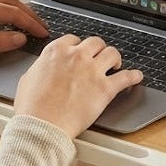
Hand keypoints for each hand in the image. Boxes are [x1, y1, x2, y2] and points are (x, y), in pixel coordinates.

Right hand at [13, 35, 142, 137]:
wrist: (42, 126)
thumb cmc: (32, 107)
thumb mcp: (28, 78)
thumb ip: (42, 67)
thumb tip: (46, 68)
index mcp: (56, 51)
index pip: (73, 40)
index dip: (78, 47)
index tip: (81, 53)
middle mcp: (76, 56)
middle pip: (96, 43)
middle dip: (98, 50)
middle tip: (99, 58)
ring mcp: (92, 71)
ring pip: (112, 53)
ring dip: (115, 59)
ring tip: (115, 66)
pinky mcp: (105, 88)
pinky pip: (126, 77)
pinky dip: (133, 76)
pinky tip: (136, 77)